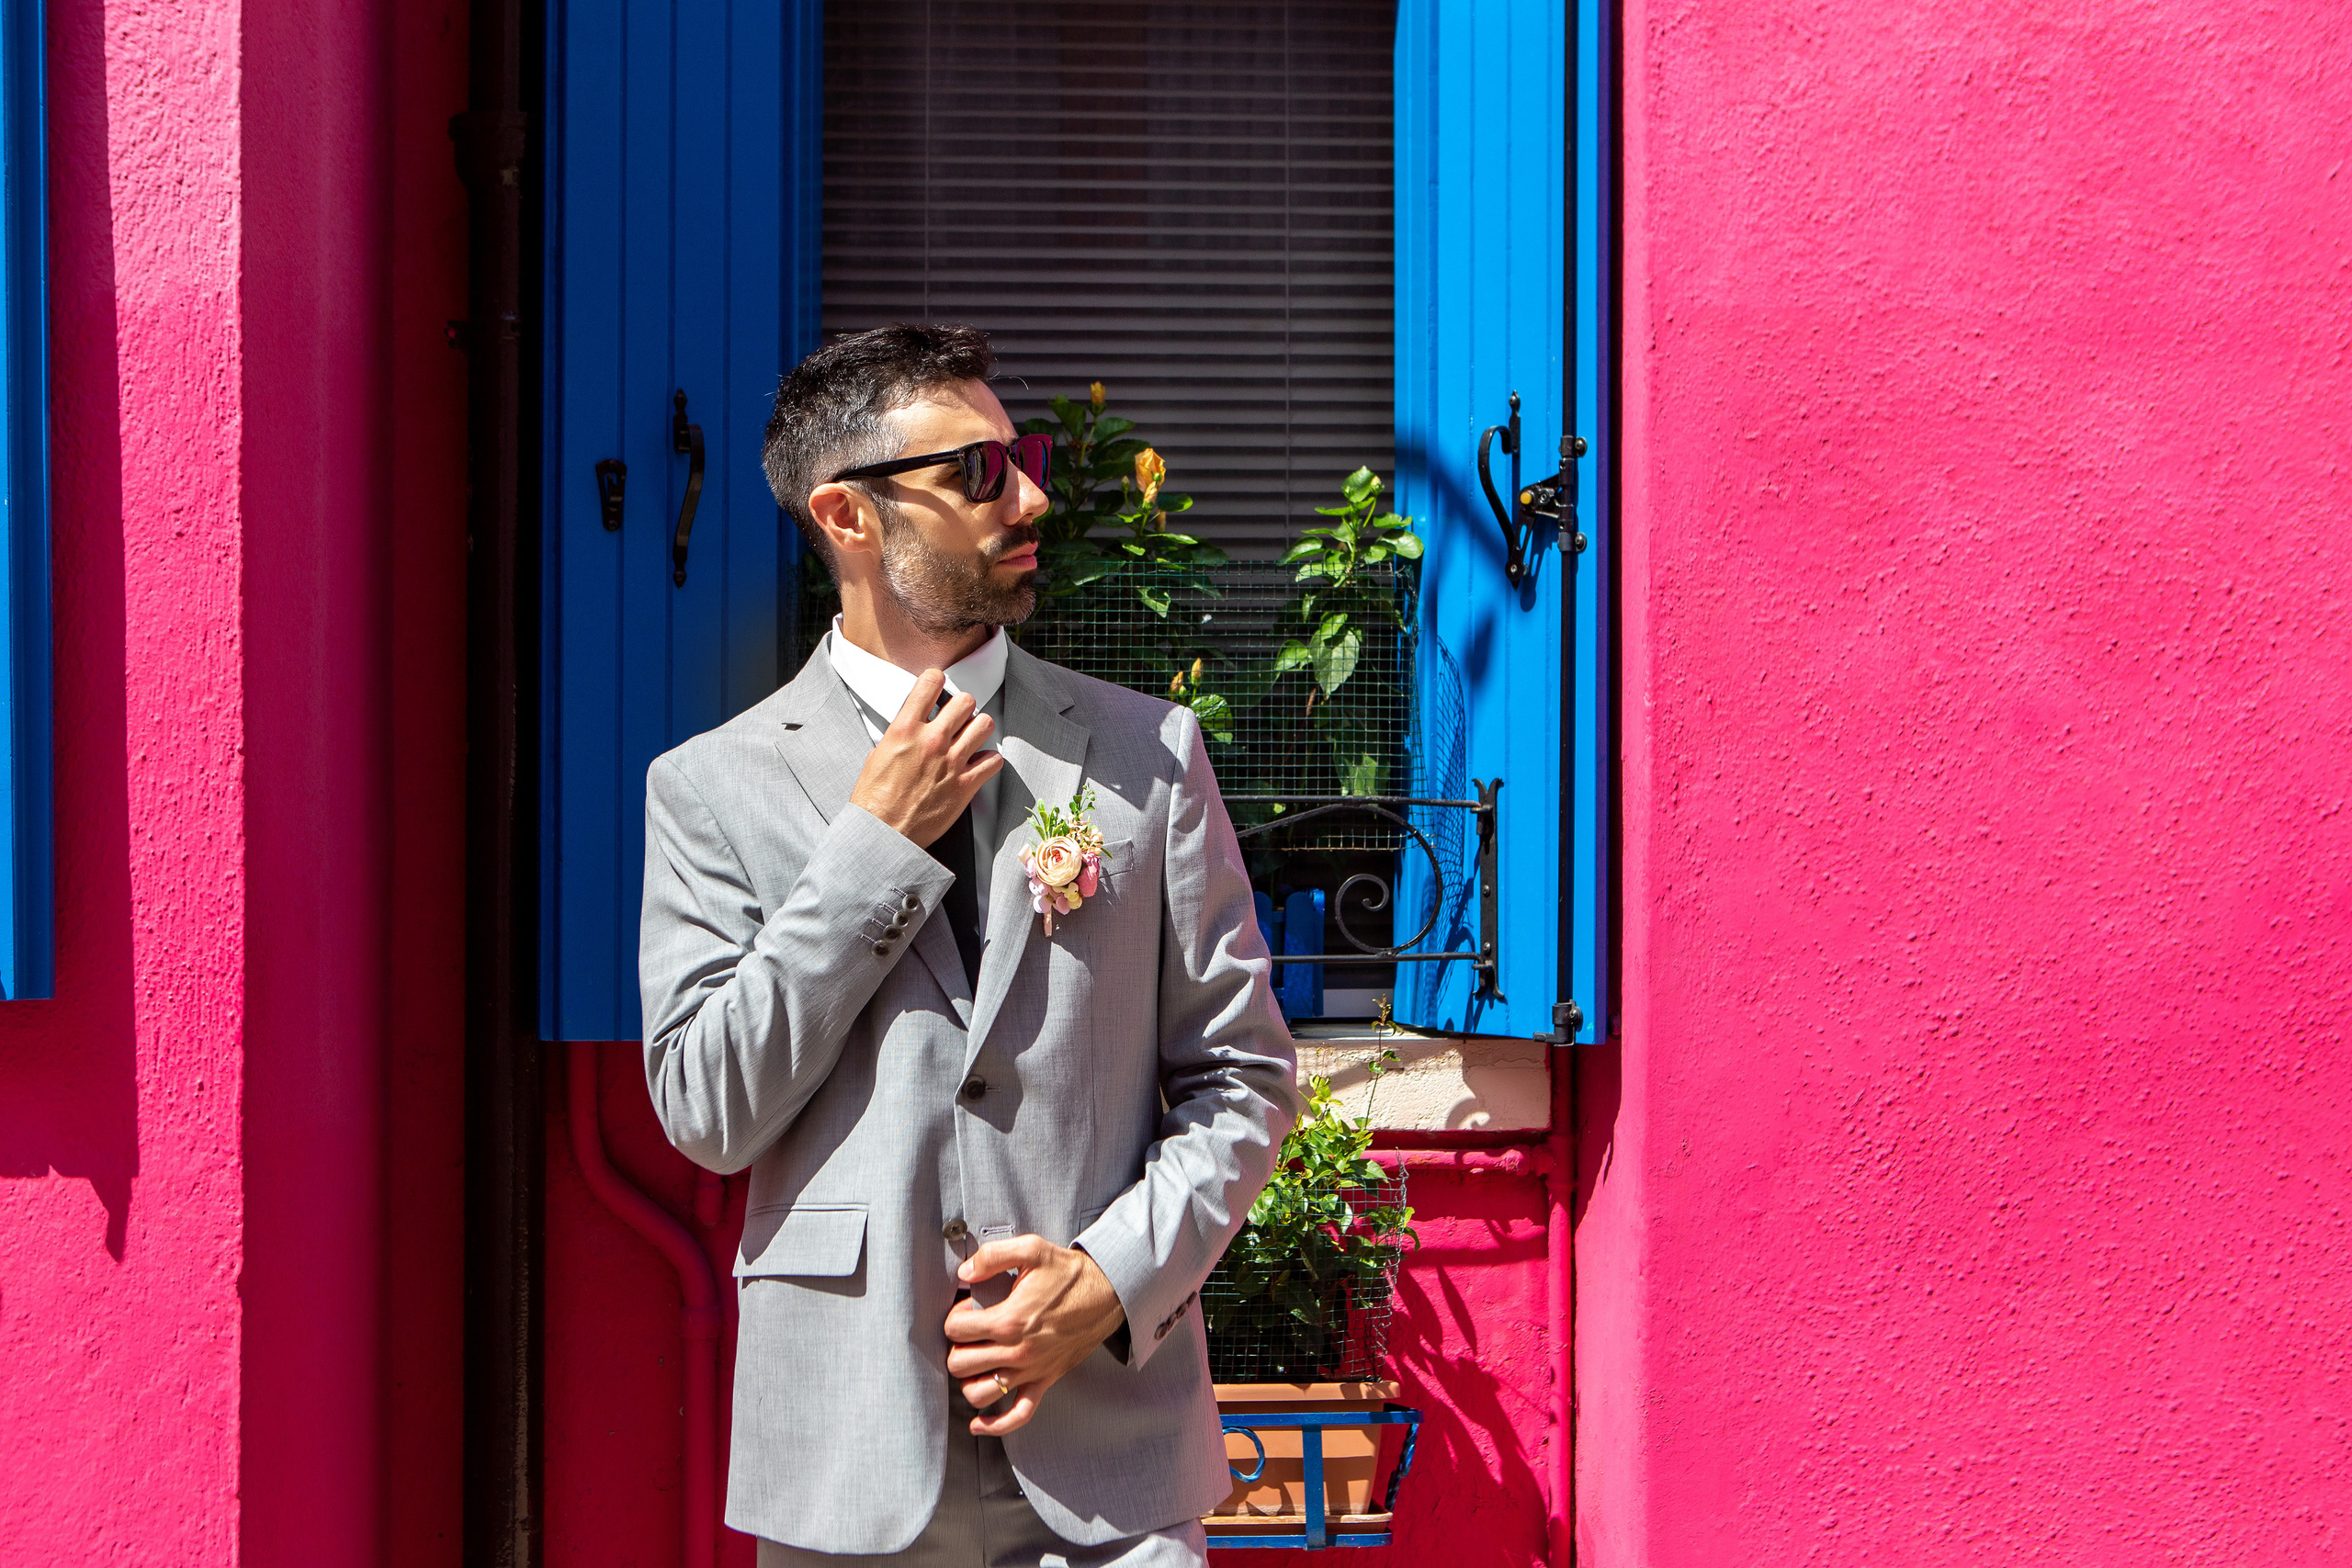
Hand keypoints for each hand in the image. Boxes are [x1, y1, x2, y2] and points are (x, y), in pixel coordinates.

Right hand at [847, 669, 1002, 848]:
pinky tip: (978, 764)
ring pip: (984, 725)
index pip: (930, 683)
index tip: (938, 686)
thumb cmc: (874, 799)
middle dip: (962, 707)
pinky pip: (994, 761)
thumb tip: (913, 725)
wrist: (882, 833)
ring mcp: (951, 762)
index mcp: (905, 729)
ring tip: (970, 737)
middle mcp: (931, 741)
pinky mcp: (965, 786)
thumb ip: (900, 735)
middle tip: (957, 717)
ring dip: (978, 729)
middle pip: (965, 701)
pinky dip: (989, 760)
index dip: (936, 681)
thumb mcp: (877, 755)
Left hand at [943, 1237, 1126, 1436]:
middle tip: (968, 1335)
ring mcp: (1030, 1371)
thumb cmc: (1069, 1274)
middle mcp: (1017, 1351)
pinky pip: (1017, 1415)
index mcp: (1010, 1319)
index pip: (956, 1329)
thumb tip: (964, 1273)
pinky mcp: (1044, 1382)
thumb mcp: (1031, 1250)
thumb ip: (992, 1256)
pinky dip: (994, 1425)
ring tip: (974, 1362)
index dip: (954, 1317)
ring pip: (980, 1394)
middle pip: (960, 1364)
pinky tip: (979, 1423)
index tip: (964, 1310)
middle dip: (956, 1347)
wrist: (1105, 1294)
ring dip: (969, 1380)